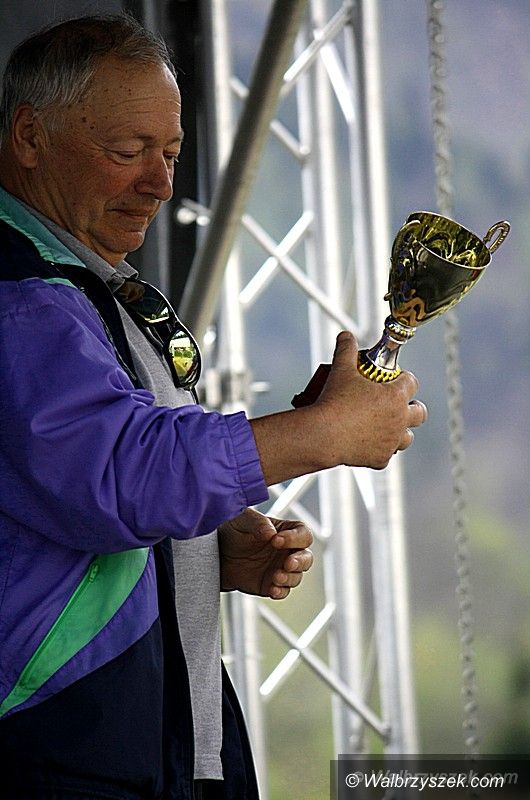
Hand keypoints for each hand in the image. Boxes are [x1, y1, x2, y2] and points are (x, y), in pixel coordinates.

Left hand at [218, 508, 312, 599]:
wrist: (218, 553)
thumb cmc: (233, 530)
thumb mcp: (243, 520)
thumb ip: (258, 523)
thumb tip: (271, 532)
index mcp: (286, 531)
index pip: (303, 534)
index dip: (295, 538)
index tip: (277, 540)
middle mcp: (287, 551)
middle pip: (306, 558)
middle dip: (300, 561)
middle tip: (287, 563)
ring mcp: (280, 569)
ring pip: (297, 576)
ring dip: (289, 578)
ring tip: (276, 576)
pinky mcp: (270, 585)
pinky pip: (283, 591)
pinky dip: (281, 591)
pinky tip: (273, 589)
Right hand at [250, 331, 426, 483]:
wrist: (322, 434)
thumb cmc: (333, 402)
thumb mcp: (340, 370)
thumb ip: (346, 349)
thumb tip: (346, 336)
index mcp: (396, 396)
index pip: (411, 382)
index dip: (403, 378)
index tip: (394, 378)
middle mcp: (399, 419)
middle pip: (419, 413)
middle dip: (412, 407)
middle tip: (398, 404)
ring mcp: (391, 441)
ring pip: (407, 438)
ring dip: (400, 431)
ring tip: (387, 426)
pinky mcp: (380, 458)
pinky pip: (386, 455)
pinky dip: (380, 450)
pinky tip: (370, 444)